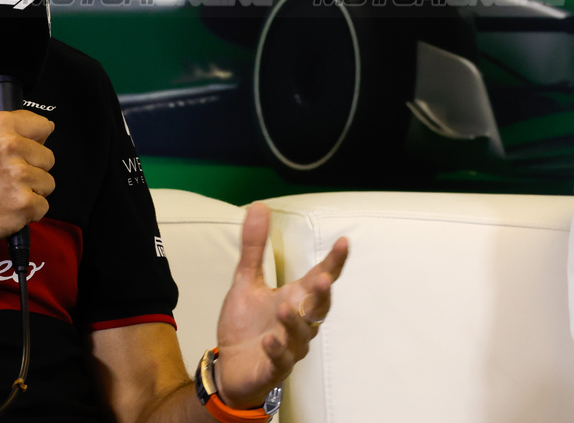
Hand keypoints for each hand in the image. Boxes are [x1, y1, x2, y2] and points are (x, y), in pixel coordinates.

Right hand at [0, 110, 54, 257]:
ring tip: (6, 193)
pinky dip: (29, 212)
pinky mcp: (24, 203)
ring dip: (32, 191)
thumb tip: (35, 129)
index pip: (41, 125)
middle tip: (9, 178)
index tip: (31, 147)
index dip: (37, 139)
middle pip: (47, 157)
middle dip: (34, 169)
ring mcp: (19, 176)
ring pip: (48, 183)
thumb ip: (3, 131)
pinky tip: (8, 208)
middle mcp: (10, 147)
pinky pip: (43, 206)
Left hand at [213, 203, 347, 408]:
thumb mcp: (246, 280)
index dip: (334, 262)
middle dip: (322, 294)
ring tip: (285, 307)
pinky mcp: (274, 367)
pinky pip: (281, 360)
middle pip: (319, 307)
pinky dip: (276, 349)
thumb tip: (259, 206)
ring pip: (301, 335)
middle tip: (323, 278)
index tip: (344, 242)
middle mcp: (299, 322)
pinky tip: (269, 340)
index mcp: (295, 299)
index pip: (320, 278)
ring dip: (295, 321)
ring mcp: (289, 346)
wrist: (229, 366)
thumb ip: (254, 247)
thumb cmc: (246, 324)